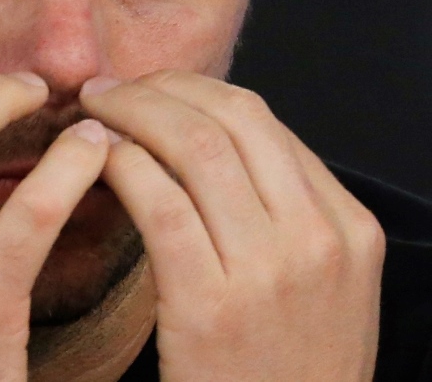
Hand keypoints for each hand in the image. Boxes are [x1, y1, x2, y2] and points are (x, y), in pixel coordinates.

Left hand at [82, 70, 384, 381]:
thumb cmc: (286, 368)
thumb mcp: (319, 287)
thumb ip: (282, 215)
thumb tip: (204, 139)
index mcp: (348, 226)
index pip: (262, 120)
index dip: (192, 90)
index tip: (150, 89)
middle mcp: (317, 239)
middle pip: (229, 117)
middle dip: (158, 88)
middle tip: (110, 89)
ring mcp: (269, 271)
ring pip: (193, 145)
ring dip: (131, 114)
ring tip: (93, 112)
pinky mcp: (210, 306)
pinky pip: (159, 202)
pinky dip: (120, 166)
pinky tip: (97, 162)